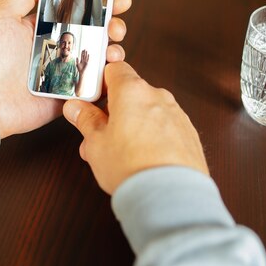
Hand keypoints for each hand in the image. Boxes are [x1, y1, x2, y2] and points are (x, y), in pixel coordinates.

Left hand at [0, 0, 130, 138]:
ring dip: (114, 47)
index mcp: (46, 27)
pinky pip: (96, 83)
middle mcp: (59, 46)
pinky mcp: (70, 91)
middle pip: (95, 31)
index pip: (78, 10)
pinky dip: (108, 75)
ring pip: (100, 55)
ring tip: (113, 45)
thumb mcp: (2, 14)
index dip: (99, 1)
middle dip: (113, 23)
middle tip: (117, 22)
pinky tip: (110, 66)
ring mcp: (67, 69)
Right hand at [63, 61, 208, 194]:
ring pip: (148, 113)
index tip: (91, 98)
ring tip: (118, 157)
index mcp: (132, 91)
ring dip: (132, 127)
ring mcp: (176, 114)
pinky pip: (165, 128)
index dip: (100, 81)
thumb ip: (86, 120)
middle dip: (114, 112)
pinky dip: (153, 138)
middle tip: (99, 137)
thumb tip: (76, 108)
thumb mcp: (95, 143)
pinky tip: (142, 161)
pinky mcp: (189, 134)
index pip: (115, 68)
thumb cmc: (131, 167)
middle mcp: (157, 96)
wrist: (170, 196)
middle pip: (131, 94)